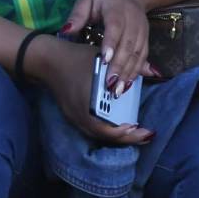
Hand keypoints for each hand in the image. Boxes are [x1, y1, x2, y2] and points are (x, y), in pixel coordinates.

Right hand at [33, 38, 153, 145]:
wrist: (47, 60)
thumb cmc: (75, 59)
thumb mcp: (103, 60)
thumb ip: (127, 67)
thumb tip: (151, 70)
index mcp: (87, 107)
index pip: (107, 131)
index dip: (124, 133)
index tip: (138, 126)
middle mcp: (80, 118)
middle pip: (105, 136)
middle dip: (127, 138)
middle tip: (146, 135)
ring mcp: (75, 118)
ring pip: (99, 134)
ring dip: (118, 135)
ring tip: (136, 132)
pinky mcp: (73, 116)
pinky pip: (93, 128)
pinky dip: (107, 130)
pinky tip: (118, 124)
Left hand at [61, 0, 155, 97]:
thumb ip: (77, 16)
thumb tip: (65, 32)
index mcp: (115, 7)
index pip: (115, 26)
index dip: (111, 43)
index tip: (105, 59)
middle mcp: (132, 19)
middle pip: (128, 44)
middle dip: (120, 65)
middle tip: (109, 85)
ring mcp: (142, 29)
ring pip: (138, 53)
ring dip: (129, 72)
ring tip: (118, 90)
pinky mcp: (146, 37)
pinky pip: (143, 56)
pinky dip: (137, 71)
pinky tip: (128, 84)